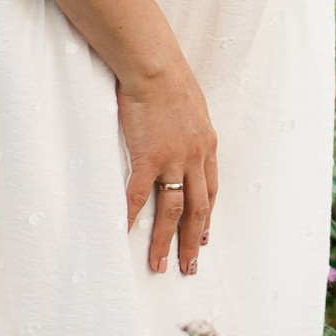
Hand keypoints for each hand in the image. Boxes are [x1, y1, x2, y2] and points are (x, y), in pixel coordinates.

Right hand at [118, 65, 218, 275]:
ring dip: (166, 242)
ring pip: (173, 212)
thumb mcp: (191, 107)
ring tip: (160, 265)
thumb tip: (182, 135)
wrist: (156, 69)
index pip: (210, 191)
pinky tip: (125, 235)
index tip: (204, 237)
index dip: (207, 217)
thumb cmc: (170, 80)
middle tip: (189, 267)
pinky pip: (139, 196)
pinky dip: (132, 218)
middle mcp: (195, 159)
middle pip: (198, 210)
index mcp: (207, 146)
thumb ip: (189, 129)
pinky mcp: (148, 158)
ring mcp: (173, 161)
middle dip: (193, 241)